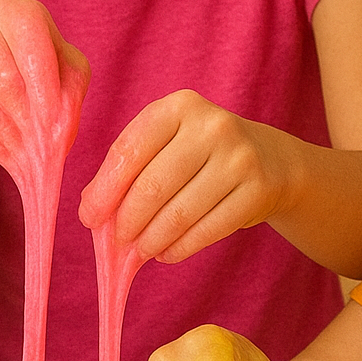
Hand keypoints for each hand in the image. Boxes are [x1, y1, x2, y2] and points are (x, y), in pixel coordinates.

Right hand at [0, 0, 88, 192]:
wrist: (0, 78)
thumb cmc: (43, 70)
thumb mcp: (68, 72)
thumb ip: (69, 93)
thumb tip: (56, 130)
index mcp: (14, 11)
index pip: (31, 52)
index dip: (45, 91)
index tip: (55, 124)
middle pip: (4, 81)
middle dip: (27, 119)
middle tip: (44, 147)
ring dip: (11, 137)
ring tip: (30, 155)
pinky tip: (9, 153)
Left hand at [79, 88, 297, 262]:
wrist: (272, 160)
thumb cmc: (197, 154)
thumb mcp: (164, 144)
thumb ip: (126, 168)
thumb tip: (92, 209)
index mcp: (178, 107)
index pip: (128, 152)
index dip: (104, 191)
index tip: (89, 218)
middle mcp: (212, 127)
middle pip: (152, 187)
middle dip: (126, 221)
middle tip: (117, 241)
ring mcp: (239, 158)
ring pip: (179, 214)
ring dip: (151, 241)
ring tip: (140, 251)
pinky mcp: (258, 191)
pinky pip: (207, 230)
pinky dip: (179, 249)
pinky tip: (165, 253)